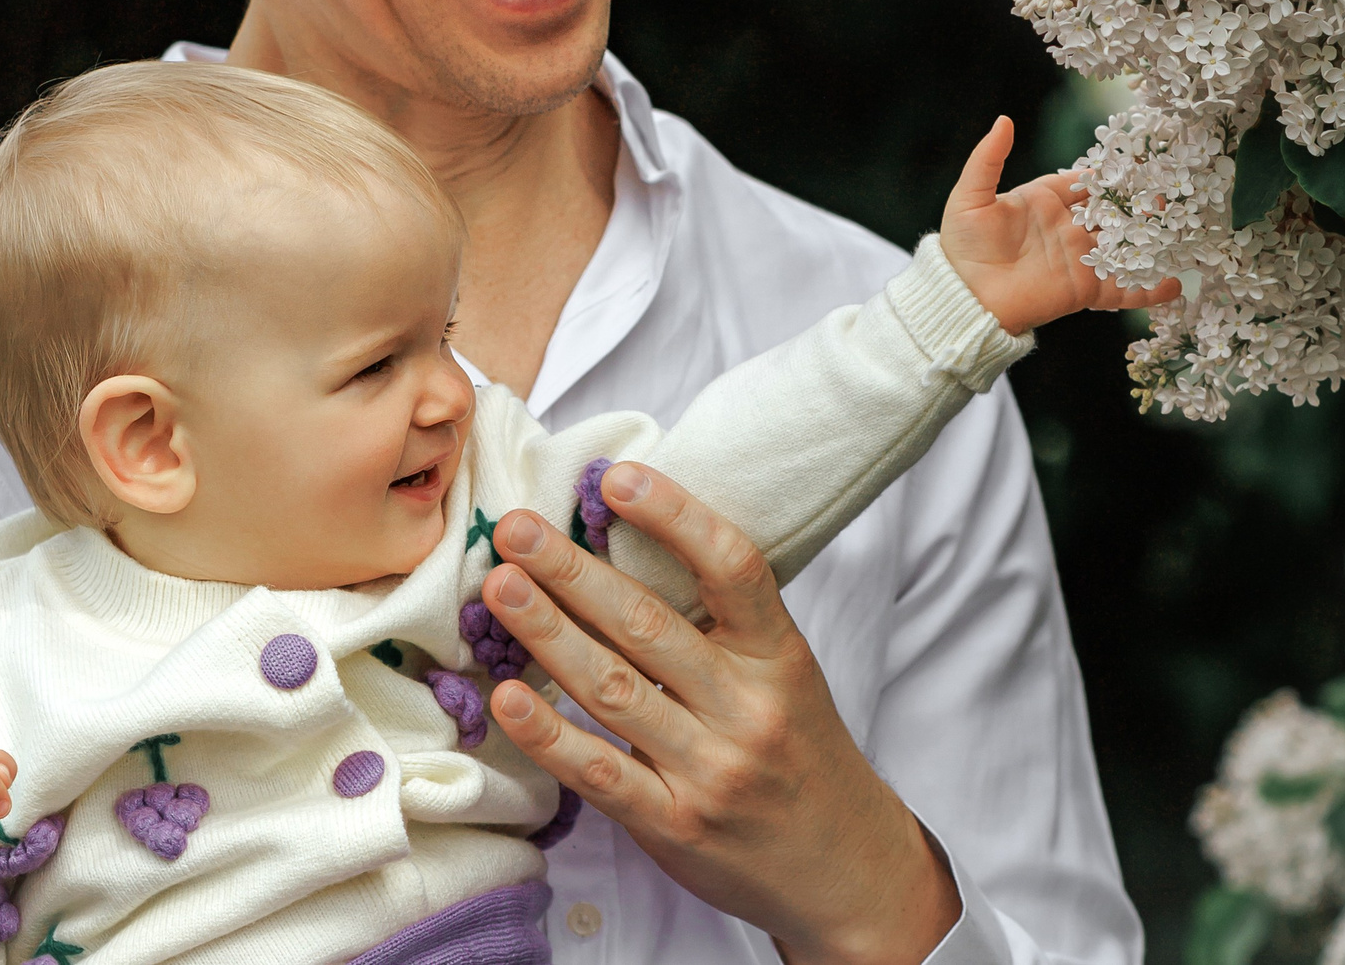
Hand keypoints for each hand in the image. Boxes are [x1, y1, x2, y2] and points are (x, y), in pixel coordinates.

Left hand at [480, 466, 959, 964]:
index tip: (615, 477)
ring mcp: (710, 770)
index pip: (733, 568)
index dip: (674, 516)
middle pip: (650, 625)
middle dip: (574, 570)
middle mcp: (747, 708)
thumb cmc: (801, 753)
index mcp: (780, 656)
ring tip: (500, 587)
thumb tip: (629, 546)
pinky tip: (507, 696)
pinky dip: (548, 734)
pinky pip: (600, 774)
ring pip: (615, 690)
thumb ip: (723, 624)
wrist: (844, 867)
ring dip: (548, 633)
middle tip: (515, 527)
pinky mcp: (673, 825)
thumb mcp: (787, 674)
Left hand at [940, 115, 1181, 336]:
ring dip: (1152, 241)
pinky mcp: (1084, 291)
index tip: (1139, 162)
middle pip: (1112, 212)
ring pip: (1124, 247)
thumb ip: (989, 158)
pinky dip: (1149, 291)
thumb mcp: (972, 196)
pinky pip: (1123, 290)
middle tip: (1168, 194)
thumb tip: (1004, 120)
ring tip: (1182, 233)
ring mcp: (1079, 260)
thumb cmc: (963, 246)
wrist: (964, 298)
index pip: (1085, 183)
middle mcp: (1067, 229)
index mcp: (1045, 202)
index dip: (1110, 173)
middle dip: (1140, 204)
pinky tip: (1175, 286)